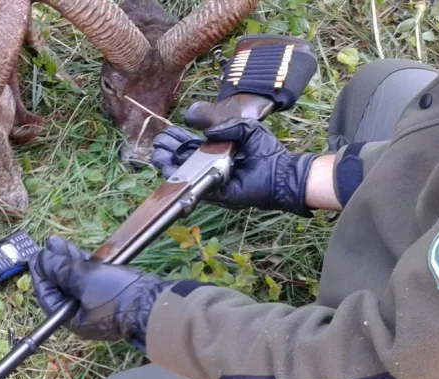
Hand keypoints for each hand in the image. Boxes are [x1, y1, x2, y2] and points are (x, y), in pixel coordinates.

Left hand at [29, 236, 166, 349]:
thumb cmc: (117, 295)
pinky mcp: (110, 295)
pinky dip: (84, 266)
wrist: (155, 303)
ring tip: (60, 242)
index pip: (47, 296)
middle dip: (54, 264)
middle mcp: (82, 315)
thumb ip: (60, 268)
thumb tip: (39, 259)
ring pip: (76, 281)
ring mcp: (97, 305)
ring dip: (68, 261)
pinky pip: (91, 280)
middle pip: (61, 287)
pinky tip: (78, 252)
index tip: (35, 256)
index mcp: (72, 320)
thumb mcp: (84, 279)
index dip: (40, 275)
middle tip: (49, 244)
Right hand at [152, 102, 317, 215]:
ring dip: (168, 164)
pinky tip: (167, 169)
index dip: (178, 139)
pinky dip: (180, 179)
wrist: (281, 173)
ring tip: (156, 155)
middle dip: (169, 150)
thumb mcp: (247, 129)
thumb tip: (205, 131)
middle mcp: (212, 166)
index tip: (166, 133)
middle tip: (157, 144)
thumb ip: (227, 125)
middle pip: (184, 159)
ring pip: (185, 174)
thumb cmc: (267, 152)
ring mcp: (212, 180)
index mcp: (218, 152)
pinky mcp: (216, 193)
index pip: (192, 146)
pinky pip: (194, 186)